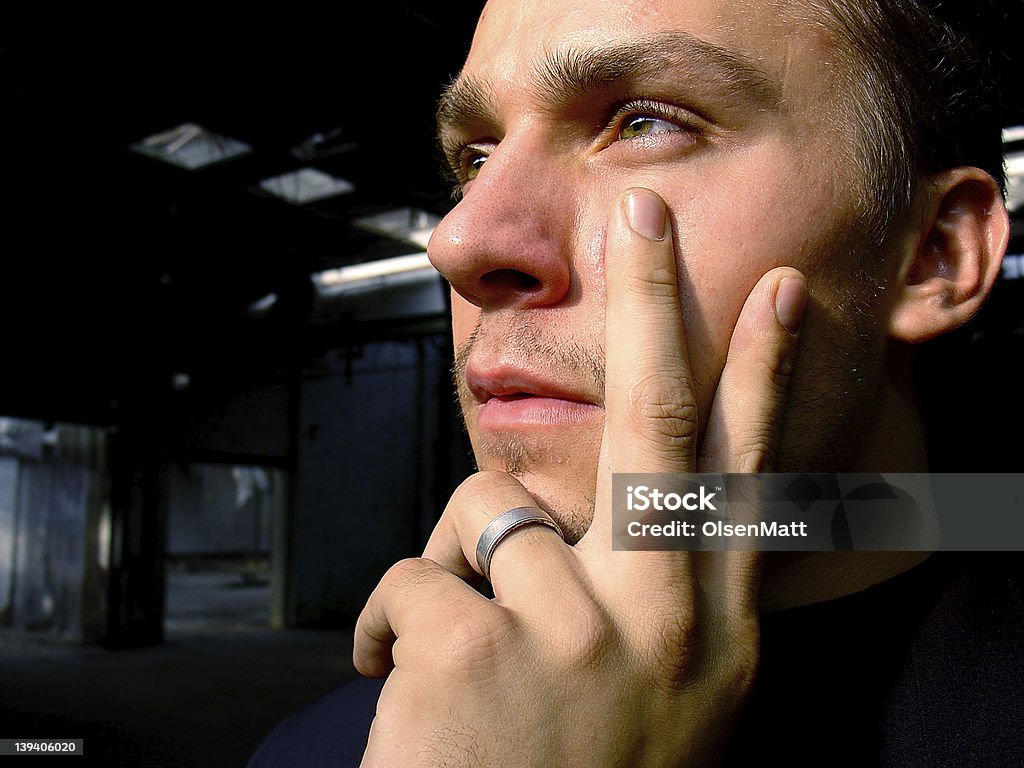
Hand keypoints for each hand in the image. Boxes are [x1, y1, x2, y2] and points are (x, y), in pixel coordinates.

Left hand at [354, 188, 807, 766]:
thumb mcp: (652, 705)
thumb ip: (642, 609)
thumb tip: (579, 517)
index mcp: (711, 641)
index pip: (750, 482)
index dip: (766, 380)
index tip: (781, 297)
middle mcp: (664, 627)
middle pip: (661, 423)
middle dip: (657, 301)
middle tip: (646, 211)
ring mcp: (576, 635)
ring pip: (489, 514)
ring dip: (454, 571)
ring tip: (451, 655)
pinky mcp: (480, 649)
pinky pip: (410, 578)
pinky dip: (388, 623)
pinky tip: (397, 681)